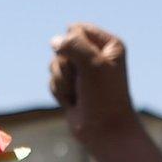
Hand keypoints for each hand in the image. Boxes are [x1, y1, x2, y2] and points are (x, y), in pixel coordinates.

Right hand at [49, 23, 139, 147]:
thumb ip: (73, 44)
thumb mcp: (93, 63)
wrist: (105, 131)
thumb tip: (54, 41)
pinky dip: (60, 92)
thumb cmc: (105, 97)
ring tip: (79, 94)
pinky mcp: (71, 87)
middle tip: (83, 82)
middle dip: (67, 65)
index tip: (88, 63)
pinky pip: (52, 81)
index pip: (77, 29)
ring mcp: (82, 72)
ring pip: (54, 64)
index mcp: (109, 45)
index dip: (74, 44)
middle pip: (62, 46)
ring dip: (63, 80)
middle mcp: (95, 55)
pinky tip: (73, 103)